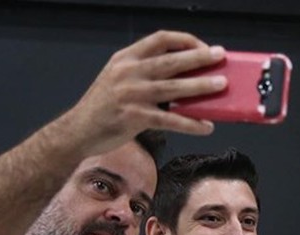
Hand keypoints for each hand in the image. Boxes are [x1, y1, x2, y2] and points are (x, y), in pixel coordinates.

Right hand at [57, 30, 227, 156]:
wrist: (78, 130)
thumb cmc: (103, 107)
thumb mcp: (118, 79)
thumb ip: (144, 74)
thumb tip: (185, 79)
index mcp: (125, 58)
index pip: (160, 39)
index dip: (184, 40)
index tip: (202, 46)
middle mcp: (128, 72)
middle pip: (171, 60)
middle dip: (199, 57)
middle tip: (220, 56)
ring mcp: (131, 94)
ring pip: (174, 87)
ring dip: (201, 85)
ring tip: (222, 85)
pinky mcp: (135, 117)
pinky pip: (171, 120)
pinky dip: (191, 124)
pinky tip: (206, 126)